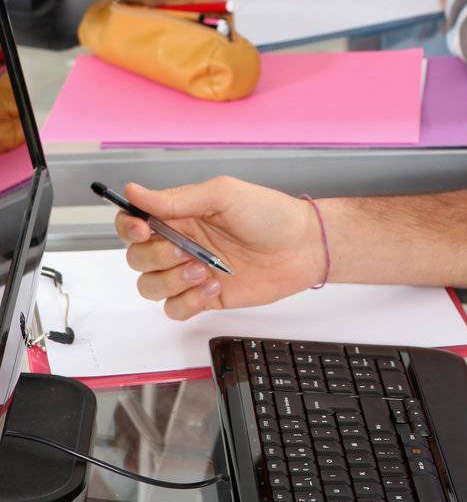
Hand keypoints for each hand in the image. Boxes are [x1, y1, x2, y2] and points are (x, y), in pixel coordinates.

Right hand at [115, 178, 324, 320]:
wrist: (302, 247)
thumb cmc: (269, 213)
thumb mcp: (223, 195)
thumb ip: (177, 199)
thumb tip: (133, 191)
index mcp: (180, 214)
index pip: (133, 221)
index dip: (128, 227)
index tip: (143, 230)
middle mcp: (180, 242)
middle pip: (136, 258)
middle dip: (156, 257)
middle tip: (186, 250)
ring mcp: (190, 272)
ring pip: (150, 286)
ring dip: (172, 281)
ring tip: (205, 269)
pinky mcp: (204, 297)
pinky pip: (174, 309)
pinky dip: (188, 302)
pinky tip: (214, 286)